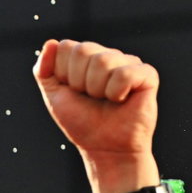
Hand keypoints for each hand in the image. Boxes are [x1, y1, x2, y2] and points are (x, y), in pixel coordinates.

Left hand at [33, 39, 159, 192]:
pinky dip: (116, 93)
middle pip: (83, 50)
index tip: (73, 91)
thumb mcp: (54, 97)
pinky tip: (121, 101)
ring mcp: (128, 63)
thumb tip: (50, 43)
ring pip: (103, 61)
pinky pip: (124, 74)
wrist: (105, 148)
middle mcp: (108, 56)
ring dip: (97, 89)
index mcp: (86, 58)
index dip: (63, 74)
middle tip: (90, 98)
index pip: (66, 47)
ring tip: (106, 101)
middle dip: (79, 82)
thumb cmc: (82, 123)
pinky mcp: (147, 74)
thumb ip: (44, 71)